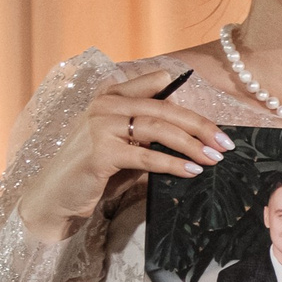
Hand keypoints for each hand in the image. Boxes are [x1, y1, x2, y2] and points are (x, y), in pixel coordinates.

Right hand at [20, 78, 232, 236]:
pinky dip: (172, 164)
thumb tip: (192, 136)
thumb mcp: (124, 146)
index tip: (214, 125)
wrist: (56, 195)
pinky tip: (191, 172)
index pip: (155, 86)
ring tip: (213, 159)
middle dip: (199, 126)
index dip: (187, 103)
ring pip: (157, 129)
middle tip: (225, 143)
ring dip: (191, 145)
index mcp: (110, 94)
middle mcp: (104, 104)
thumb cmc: (94, 172)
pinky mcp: (100, 152)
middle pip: (163, 109)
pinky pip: (146, 156)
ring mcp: (100, 125)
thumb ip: (149, 134)